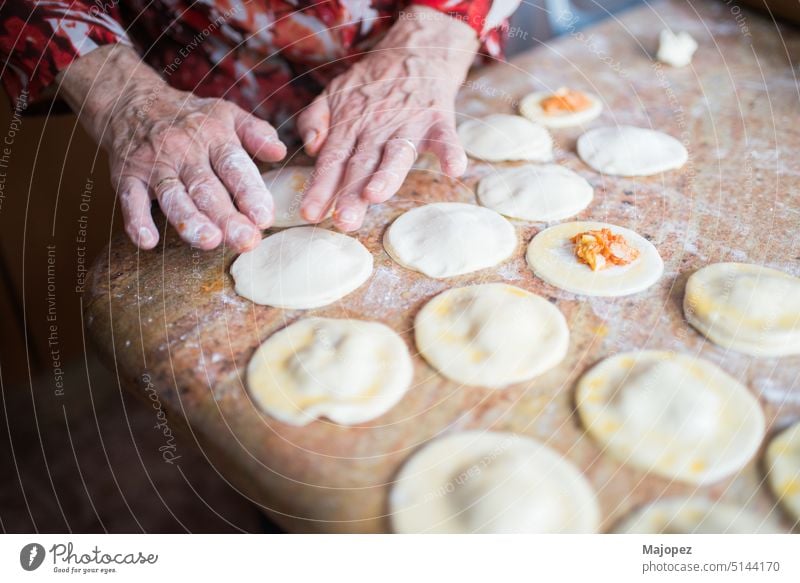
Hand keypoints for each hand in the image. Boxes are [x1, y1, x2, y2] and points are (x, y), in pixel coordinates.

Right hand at [58, 45, 285, 250]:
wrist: (131, 99)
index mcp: (214, 136)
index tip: (264, 218)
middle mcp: (184, 150)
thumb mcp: (227, 114)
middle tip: (246, 241)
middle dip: (227, 216)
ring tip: (209, 241)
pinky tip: (148, 241)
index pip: (234, 165)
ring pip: (173, 196)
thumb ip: (256, 133)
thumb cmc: (191, 117)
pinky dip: (136, 220)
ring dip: (189, 220)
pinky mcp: (127, 176)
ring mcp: (154, 164)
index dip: (250, 191)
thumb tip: (281, 151)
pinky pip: (130, 200)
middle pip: (207, 187)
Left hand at [297, 6, 478, 230]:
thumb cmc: (370, 86)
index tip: (310, 214)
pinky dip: (451, 153)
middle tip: (343, 220)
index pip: (332, 161)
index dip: (320, 188)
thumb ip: (314, 120)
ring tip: (375, 195)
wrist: (414, 52)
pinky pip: (447, 139)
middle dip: (351, 193)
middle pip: (362, 164)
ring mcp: (409, 124)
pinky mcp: (438, 120)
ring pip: (397, 154)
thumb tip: (312, 148)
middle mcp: (377, 128)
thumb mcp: (333, 95)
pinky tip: (454, 170)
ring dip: (387, 175)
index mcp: (350, 127)